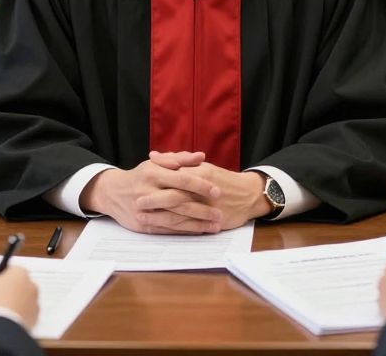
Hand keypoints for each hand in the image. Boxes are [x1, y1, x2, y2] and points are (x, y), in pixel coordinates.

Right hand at [0, 266, 39, 329]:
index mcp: (20, 272)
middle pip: (19, 283)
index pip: (11, 269)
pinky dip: (20, 313)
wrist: (3, 326)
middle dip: (10, 289)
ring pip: (24, 298)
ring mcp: (35, 300)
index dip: (1, 277)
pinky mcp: (35, 315)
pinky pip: (27, 311)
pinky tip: (9, 317)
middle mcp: (31, 284)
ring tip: (2, 309)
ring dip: (16, 301)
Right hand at [80, 155, 222, 233]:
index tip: (217, 191)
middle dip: (202, 209)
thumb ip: (179, 159)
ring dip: (197, 224)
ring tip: (215, 226)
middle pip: (179, 201)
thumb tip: (201, 156)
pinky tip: (199, 231)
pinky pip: (168, 229)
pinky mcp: (144, 226)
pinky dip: (184, 231)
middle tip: (220, 212)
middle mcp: (149, 192)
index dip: (200, 185)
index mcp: (153, 174)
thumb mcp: (155, 163)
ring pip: (175, 218)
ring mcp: (145, 211)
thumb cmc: (140, 175)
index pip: (181, 179)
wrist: (112, 193)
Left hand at [139, 155, 269, 229]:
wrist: (249, 195)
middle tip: (136, 203)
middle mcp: (203, 190)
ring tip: (142, 218)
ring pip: (179, 214)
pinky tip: (159, 229)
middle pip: (174, 196)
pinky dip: (173, 229)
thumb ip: (178, 160)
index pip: (175, 176)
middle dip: (154, 201)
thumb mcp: (202, 166)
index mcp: (200, 173)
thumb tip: (154, 156)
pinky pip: (188, 227)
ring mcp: (207, 208)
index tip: (139, 185)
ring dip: (159, 217)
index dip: (156, 182)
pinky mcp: (210, 222)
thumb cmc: (222, 179)